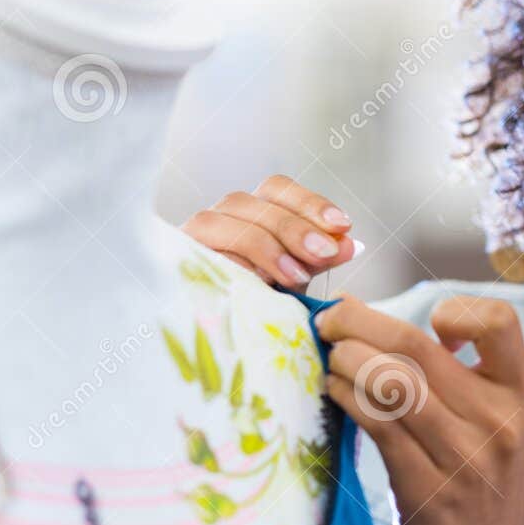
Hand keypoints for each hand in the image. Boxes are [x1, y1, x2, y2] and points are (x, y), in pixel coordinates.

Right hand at [181, 174, 362, 293]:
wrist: (217, 336)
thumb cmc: (259, 301)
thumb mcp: (295, 277)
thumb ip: (318, 259)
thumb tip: (350, 243)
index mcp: (251, 212)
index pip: (277, 189)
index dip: (310, 203)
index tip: (342, 225)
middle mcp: (220, 216)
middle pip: (253, 203)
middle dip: (294, 228)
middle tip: (324, 254)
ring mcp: (192, 236)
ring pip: (220, 222)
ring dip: (263, 246)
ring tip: (293, 276)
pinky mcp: (173, 259)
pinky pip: (196, 253)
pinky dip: (227, 265)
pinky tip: (254, 282)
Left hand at [314, 293, 523, 524]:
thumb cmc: (476, 500)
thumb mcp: (488, 432)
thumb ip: (450, 382)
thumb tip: (367, 320)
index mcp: (519, 395)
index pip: (499, 320)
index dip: (456, 308)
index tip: (426, 326)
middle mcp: (499, 421)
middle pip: (417, 343)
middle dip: (359, 321)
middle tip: (328, 321)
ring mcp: (465, 457)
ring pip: (391, 378)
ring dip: (345, 359)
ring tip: (328, 361)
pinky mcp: (428, 491)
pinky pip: (377, 423)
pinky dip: (345, 396)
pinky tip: (333, 394)